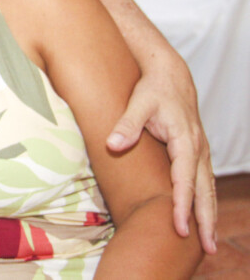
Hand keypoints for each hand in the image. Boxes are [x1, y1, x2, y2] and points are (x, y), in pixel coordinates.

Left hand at [106, 59, 215, 253]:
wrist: (169, 75)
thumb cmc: (152, 89)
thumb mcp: (137, 102)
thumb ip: (126, 124)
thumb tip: (113, 144)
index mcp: (186, 140)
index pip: (184, 180)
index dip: (182, 205)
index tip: (180, 227)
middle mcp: (198, 149)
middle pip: (204, 191)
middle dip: (205, 220)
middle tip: (206, 248)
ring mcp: (200, 151)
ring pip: (208, 189)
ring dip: (209, 215)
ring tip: (209, 244)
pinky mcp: (197, 152)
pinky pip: (204, 182)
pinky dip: (207, 202)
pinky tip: (204, 218)